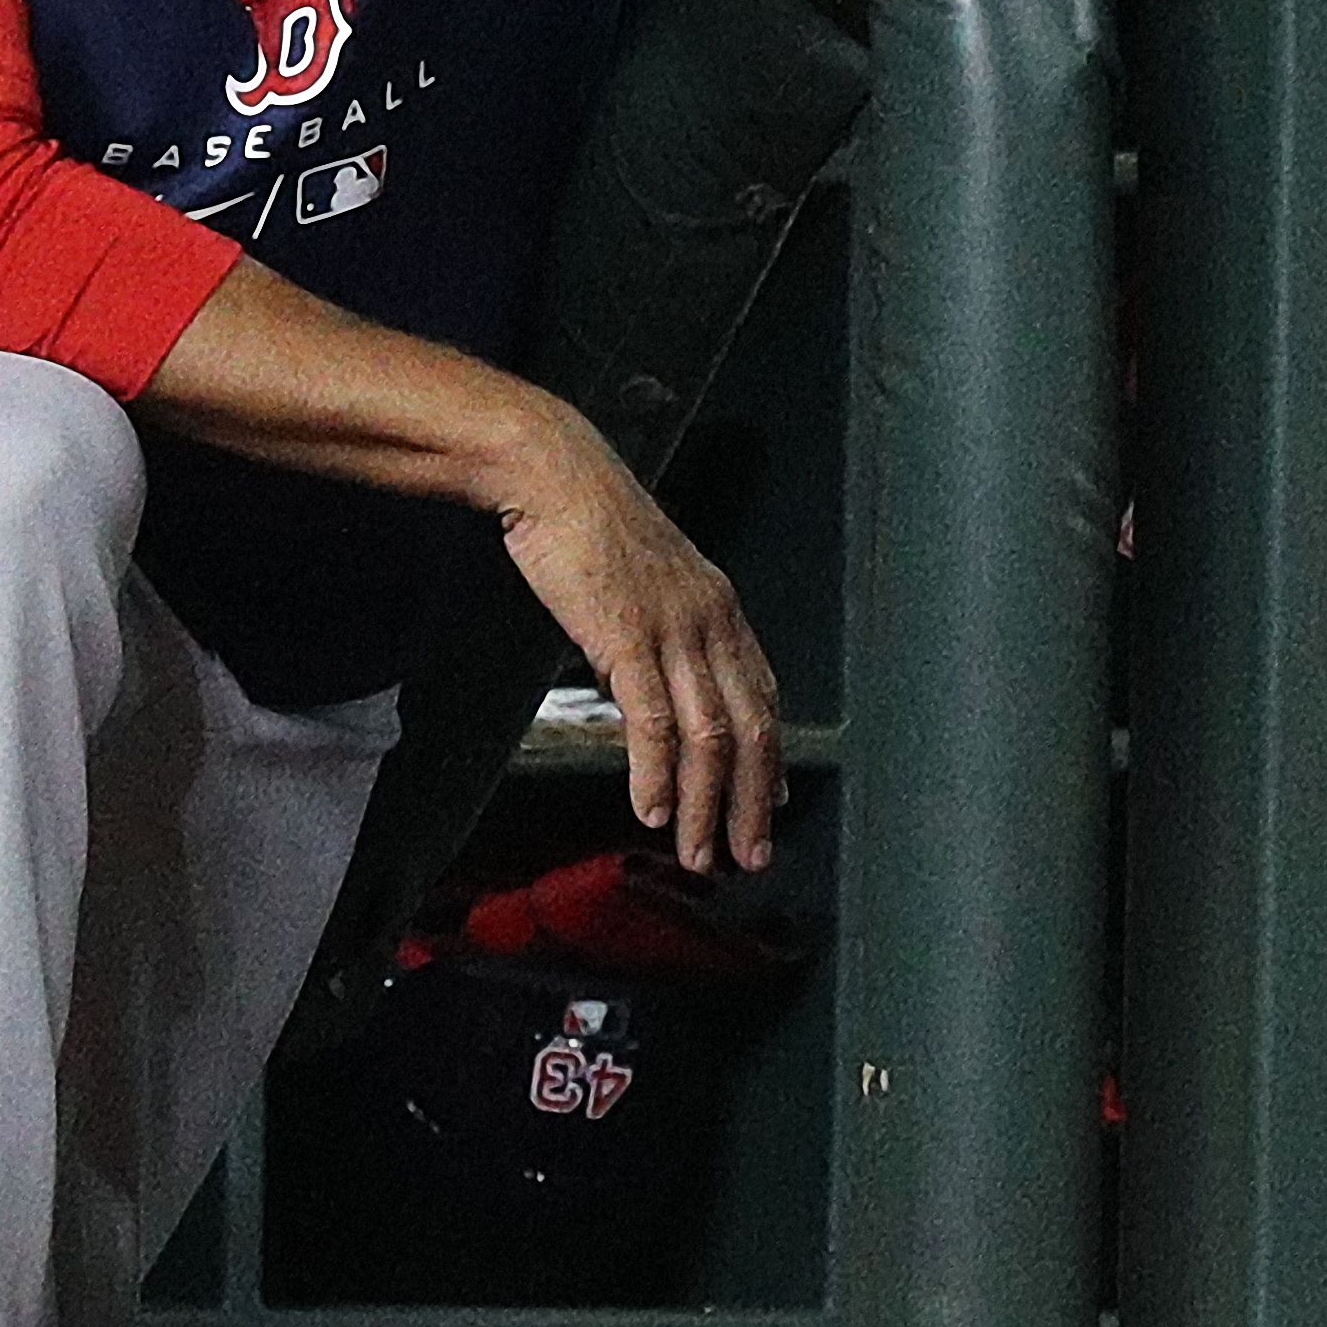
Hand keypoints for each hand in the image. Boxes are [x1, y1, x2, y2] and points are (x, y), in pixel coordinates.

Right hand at [490, 409, 781, 871]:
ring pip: (709, 737)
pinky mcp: (627, 634)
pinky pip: (652, 721)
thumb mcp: (642, 584)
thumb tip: (643, 694)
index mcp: (718, 607)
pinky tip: (649, 810)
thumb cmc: (588, 522)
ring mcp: (673, 628)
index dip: (771, 761)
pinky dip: (655, 775)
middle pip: (751, 730)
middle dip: (754, 803)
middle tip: (749, 854)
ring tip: (697, 852)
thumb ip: (655, 639)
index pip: (763, 700)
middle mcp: (710, 620)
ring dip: (705, 806)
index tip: (771, 808)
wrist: (555, 473)